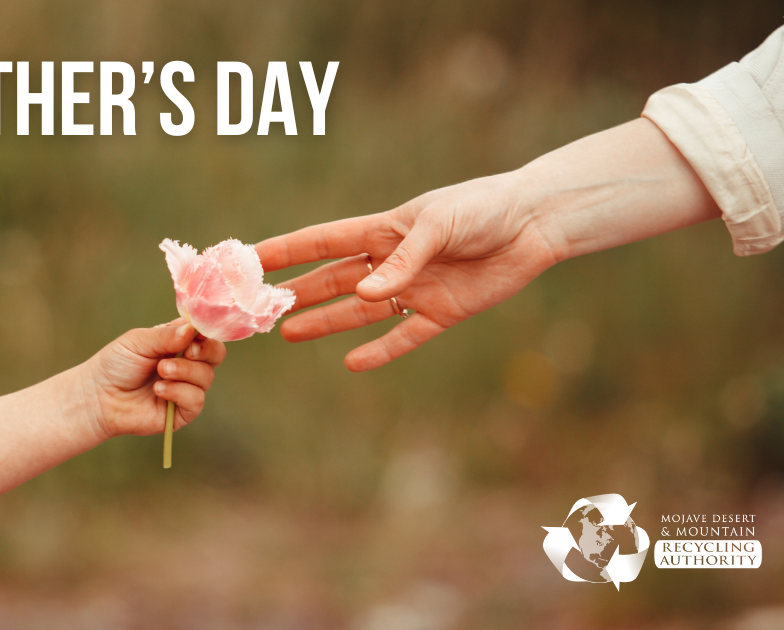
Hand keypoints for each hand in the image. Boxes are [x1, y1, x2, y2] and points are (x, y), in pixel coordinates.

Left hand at [82, 319, 226, 438]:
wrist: (99, 396)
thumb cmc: (116, 364)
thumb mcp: (139, 341)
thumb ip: (166, 335)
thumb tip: (193, 329)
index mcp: (178, 343)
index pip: (205, 334)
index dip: (206, 332)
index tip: (196, 333)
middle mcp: (186, 364)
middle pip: (216, 354)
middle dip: (205, 351)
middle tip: (187, 351)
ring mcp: (185, 388)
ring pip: (206, 377)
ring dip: (185, 372)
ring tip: (160, 371)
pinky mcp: (182, 412)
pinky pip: (196, 400)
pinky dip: (179, 392)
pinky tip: (159, 390)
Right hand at [257, 171, 558, 371]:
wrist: (535, 222)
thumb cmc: (483, 208)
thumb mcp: (439, 225)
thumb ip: (402, 260)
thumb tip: (366, 295)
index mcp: (383, 230)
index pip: (321, 242)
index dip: (284, 250)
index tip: (248, 258)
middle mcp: (392, 262)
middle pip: (332, 280)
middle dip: (296, 292)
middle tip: (259, 308)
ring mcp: (415, 289)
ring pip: (358, 311)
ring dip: (325, 321)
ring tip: (288, 332)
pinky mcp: (443, 313)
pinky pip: (405, 337)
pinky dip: (380, 351)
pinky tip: (353, 363)